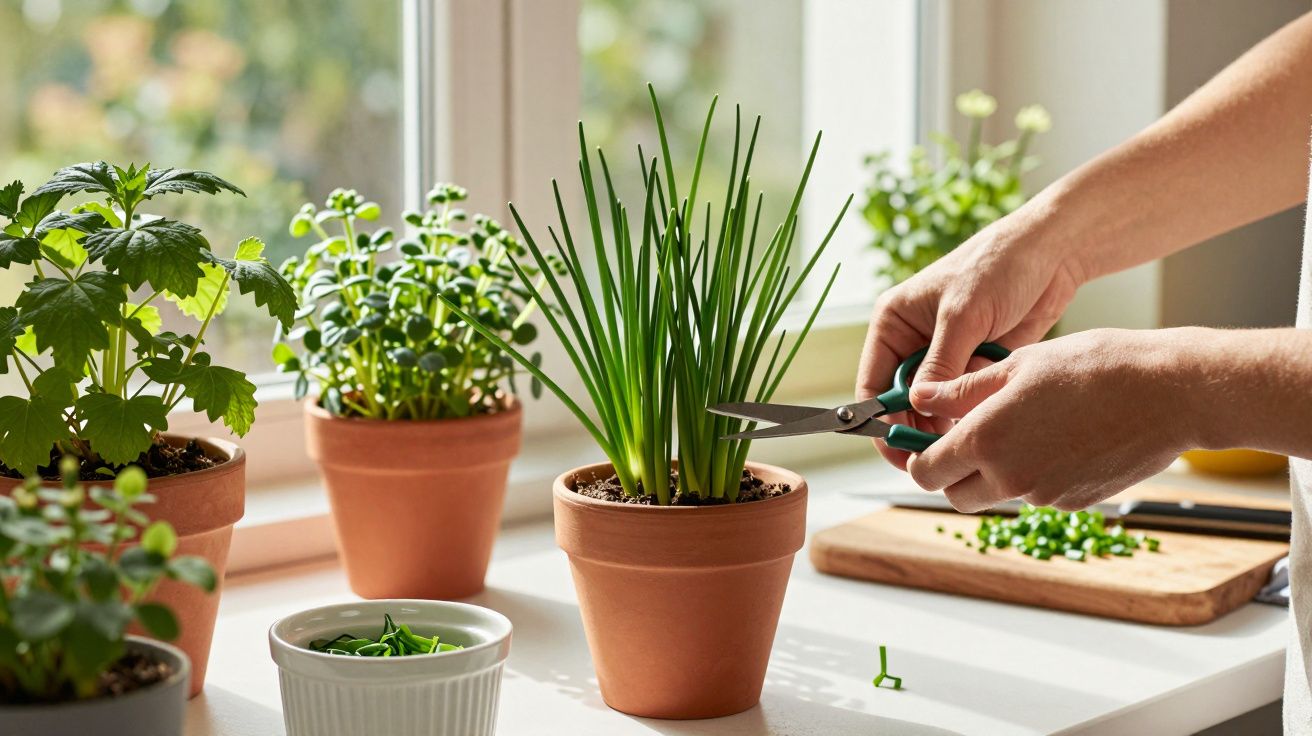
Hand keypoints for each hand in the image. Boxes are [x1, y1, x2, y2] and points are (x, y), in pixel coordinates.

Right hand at [856, 212, 1082, 468]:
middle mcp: (914, 343)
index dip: (881, 421)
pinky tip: (993, 402)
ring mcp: (947, 356)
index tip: (898, 452)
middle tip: (939, 453)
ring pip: (937, 406)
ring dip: (953, 416)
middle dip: (920, 427)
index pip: (874, 385)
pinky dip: (977, 406)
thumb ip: (940, 365)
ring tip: (973, 421)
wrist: (1052, 253)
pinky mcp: (976, 364)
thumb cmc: (998, 266)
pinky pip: (967, 399)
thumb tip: (919, 408)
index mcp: (894, 324)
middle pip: (904, 404)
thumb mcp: (963, 316)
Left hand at [904, 329, 1202, 511]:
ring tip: (1021, 425)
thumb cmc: (1094, 367)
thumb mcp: (1017, 365)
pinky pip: (1036, 494)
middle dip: (953, 470)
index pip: (926, 471)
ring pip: (996, 494)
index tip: (925, 440)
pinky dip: (1033, 474)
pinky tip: (1058, 437)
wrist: (1169, 394)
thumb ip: (962, 390)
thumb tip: (921, 396)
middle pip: (955, 493)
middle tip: (968, 436)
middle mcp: (1009, 477)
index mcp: (985, 441)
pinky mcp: (1074, 503)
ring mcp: (1043, 495)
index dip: (919, 456)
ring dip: (994, 472)